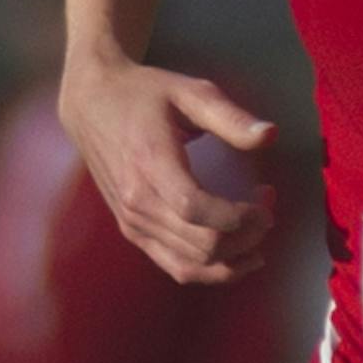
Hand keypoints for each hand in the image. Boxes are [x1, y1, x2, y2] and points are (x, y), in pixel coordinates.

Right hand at [58, 51, 273, 286]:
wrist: (91, 104)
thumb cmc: (143, 94)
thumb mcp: (189, 92)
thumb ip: (231, 117)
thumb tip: (271, 134)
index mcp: (150, 164)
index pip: (197, 211)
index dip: (239, 218)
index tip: (264, 203)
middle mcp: (137, 201)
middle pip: (202, 244)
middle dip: (247, 235)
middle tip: (267, 208)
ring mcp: (133, 222)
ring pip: (193, 265)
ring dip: (235, 256)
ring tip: (258, 231)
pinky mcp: (133, 232)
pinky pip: (177, 267)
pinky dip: (212, 270)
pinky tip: (238, 256)